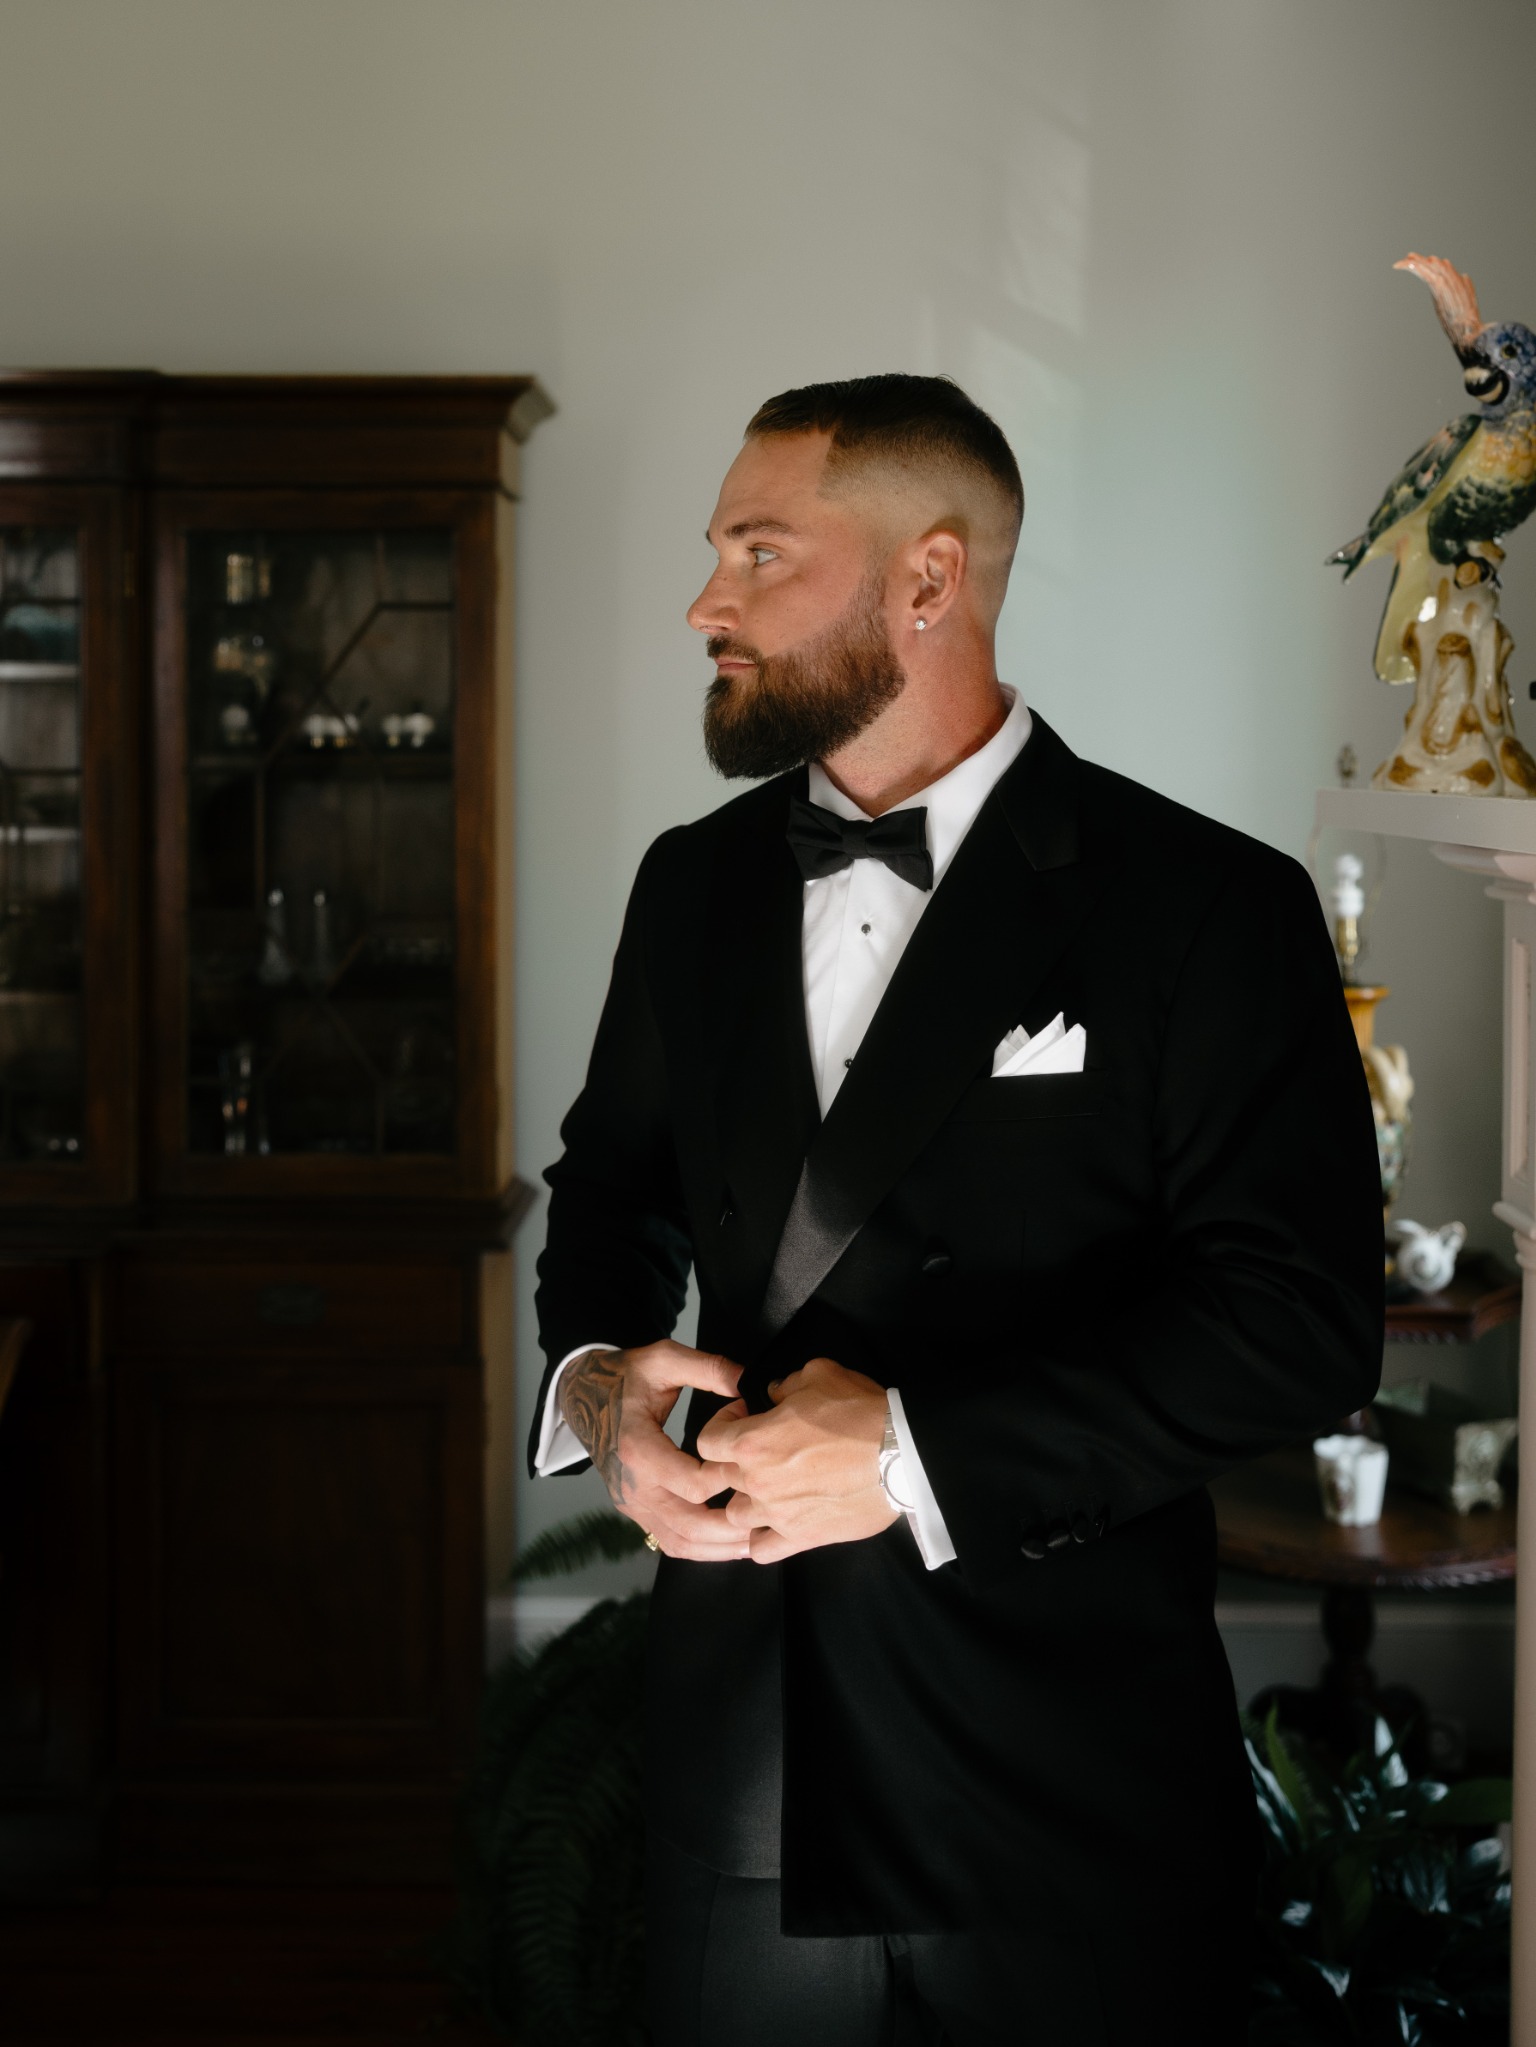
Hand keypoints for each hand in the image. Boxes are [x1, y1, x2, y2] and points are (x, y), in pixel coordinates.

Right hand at [559, 1340, 749, 1560]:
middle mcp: (633, 1485)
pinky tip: (730, 1541)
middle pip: (690, 1526)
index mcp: (638, 1449)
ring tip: (758, 1538)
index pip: (693, 1485)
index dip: (730, 1478)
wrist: (583, 1396)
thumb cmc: (624, 1376)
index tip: (754, 1460)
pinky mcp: (637, 1511)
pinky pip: (671, 1541)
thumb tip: (749, 1382)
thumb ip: (707, 1368)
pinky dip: (703, 1548)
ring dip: (721, 1547)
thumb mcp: (663, 1358)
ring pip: (680, 1543)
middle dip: (733, 1526)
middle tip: (771, 1516)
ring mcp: (633, 1504)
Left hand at [695, 1356, 898, 1562]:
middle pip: (720, 1478)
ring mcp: (777, 1514)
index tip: (745, 1418)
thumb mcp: (819, 1374)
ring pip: (736, 1515)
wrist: (901, 1454)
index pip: (707, 1441)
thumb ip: (785, 1384)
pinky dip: (763, 1539)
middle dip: (736, 1461)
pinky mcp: (802, 1538)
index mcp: (752, 1442)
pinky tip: (776, 1524)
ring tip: (771, 1487)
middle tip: (765, 1450)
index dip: (722, 1425)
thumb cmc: (859, 1412)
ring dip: (747, 1500)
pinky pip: (762, 1550)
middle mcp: (757, 1482)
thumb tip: (776, 1393)